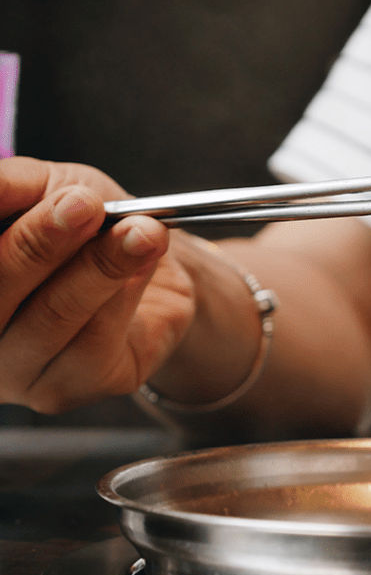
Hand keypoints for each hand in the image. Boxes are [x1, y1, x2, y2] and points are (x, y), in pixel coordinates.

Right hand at [0, 156, 195, 412]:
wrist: (151, 258)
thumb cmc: (89, 225)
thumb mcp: (48, 186)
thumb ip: (12, 186)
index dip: (11, 235)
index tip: (58, 198)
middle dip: (41, 244)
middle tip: (85, 206)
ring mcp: (17, 372)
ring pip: (52, 316)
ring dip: (100, 266)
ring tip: (140, 231)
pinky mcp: (72, 388)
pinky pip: (96, 339)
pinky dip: (124, 293)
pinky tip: (144, 264)